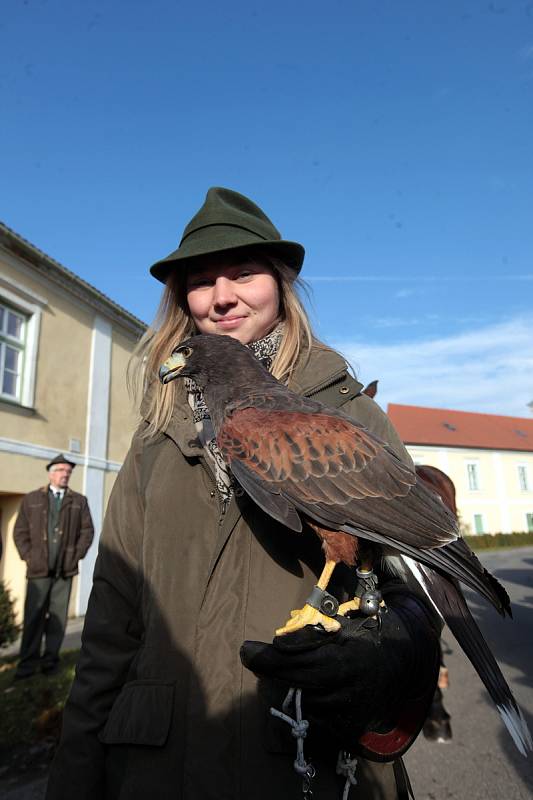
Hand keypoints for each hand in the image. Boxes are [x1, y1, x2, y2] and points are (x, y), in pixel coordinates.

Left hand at [241, 593, 439, 757]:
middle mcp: (348, 686)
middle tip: (253, 659)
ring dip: (294, 688)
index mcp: (346, 657)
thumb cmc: (364, 639)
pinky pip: (317, 720)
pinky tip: (315, 692)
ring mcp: (350, 710)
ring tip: (295, 674)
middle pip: (298, 681)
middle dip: (273, 670)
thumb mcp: (341, 628)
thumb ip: (313, 636)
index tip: (246, 651)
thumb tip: (280, 643)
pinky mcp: (351, 728)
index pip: (298, 659)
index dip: (269, 657)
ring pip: (306, 702)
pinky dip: (310, 706)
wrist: (399, 666)